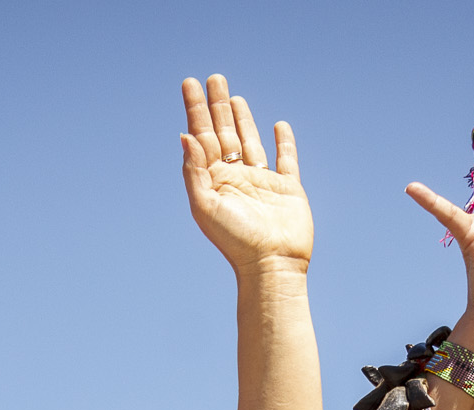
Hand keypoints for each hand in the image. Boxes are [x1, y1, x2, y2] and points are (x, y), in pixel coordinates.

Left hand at [179, 76, 311, 273]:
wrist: (271, 265)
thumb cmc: (235, 241)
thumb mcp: (206, 206)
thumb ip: (194, 171)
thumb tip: (185, 136)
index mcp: (214, 180)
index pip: (203, 136)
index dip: (196, 109)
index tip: (190, 83)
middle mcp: (236, 178)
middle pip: (225, 133)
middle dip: (218, 106)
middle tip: (213, 78)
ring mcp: (263, 182)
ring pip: (251, 142)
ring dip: (243, 119)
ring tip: (235, 97)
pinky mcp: (288, 189)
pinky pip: (286, 160)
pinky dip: (284, 142)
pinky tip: (279, 126)